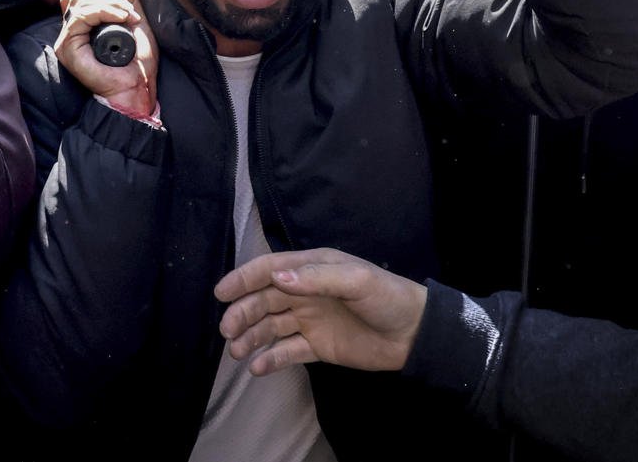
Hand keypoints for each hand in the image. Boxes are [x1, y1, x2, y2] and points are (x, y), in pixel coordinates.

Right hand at [53, 0, 156, 116]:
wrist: (138, 87)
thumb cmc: (138, 63)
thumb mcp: (136, 22)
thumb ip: (125, 0)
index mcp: (84, 25)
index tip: (129, 6)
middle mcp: (72, 31)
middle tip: (130, 12)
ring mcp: (67, 39)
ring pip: (80, 3)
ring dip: (108, 4)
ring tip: (128, 16)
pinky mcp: (67, 47)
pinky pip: (80, 17)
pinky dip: (101, 12)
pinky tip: (119, 17)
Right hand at [214, 247, 428, 375]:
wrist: (415, 335)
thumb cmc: (386, 297)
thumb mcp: (356, 280)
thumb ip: (316, 278)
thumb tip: (277, 277)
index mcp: (311, 269)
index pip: (269, 270)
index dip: (243, 279)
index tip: (221, 292)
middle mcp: (304, 293)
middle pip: (263, 301)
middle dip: (242, 313)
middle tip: (227, 330)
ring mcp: (309, 321)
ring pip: (270, 327)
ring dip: (251, 336)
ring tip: (236, 352)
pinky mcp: (317, 347)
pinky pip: (287, 352)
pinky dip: (270, 359)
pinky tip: (257, 368)